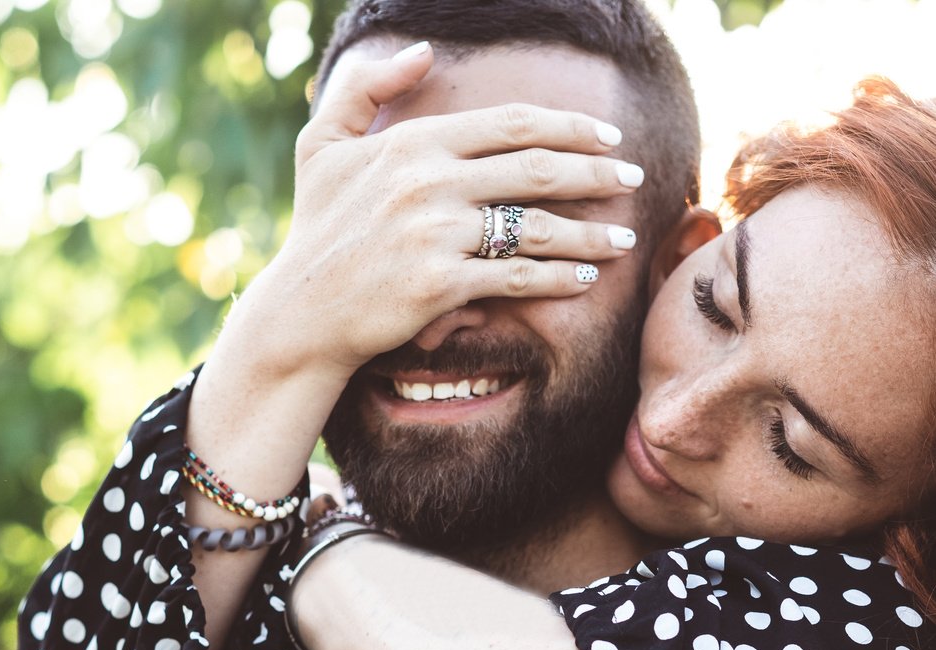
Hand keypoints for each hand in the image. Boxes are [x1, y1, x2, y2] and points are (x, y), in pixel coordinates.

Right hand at [239, 41, 644, 379]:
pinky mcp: (439, 286)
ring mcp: (435, 234)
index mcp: (413, 143)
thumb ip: (365, 87)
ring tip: (624, 238)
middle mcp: (428, 182)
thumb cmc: (316, 229)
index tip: (608, 137)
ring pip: (536, 225)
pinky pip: (516, 278)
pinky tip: (586, 279)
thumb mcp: (321, 143)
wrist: (301, 312)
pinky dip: (558, 278)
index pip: (512, 124)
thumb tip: (422, 51)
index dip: (570, 126)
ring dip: (590, 232)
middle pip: (538, 168)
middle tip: (634, 180)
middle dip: (597, 173)